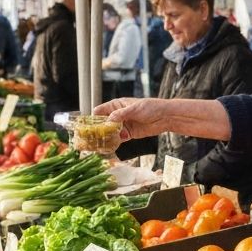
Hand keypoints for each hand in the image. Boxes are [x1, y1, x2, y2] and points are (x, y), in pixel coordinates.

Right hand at [94, 97, 231, 141]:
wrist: (165, 116)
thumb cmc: (151, 107)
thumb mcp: (135, 109)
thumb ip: (121, 114)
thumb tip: (109, 120)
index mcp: (117, 105)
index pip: (100, 111)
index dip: (92, 118)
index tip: (86, 126)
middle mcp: (118, 115)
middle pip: (103, 123)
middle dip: (97, 130)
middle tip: (90, 138)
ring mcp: (123, 125)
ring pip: (110, 132)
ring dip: (105, 137)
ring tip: (98, 144)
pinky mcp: (129, 134)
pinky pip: (119, 138)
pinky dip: (115, 142)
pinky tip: (111, 145)